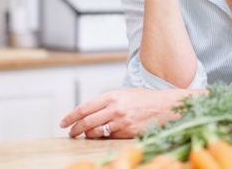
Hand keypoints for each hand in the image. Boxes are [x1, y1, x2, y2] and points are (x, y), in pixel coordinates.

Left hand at [59, 88, 196, 138]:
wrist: (167, 106)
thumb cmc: (147, 99)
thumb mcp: (126, 93)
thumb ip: (109, 101)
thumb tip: (91, 111)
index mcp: (113, 95)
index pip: (84, 107)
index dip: (71, 116)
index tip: (63, 122)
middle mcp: (115, 108)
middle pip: (86, 122)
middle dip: (75, 129)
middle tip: (70, 133)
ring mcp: (121, 121)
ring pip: (95, 132)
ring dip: (87, 136)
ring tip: (85, 136)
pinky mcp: (128, 132)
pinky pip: (109, 138)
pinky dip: (103, 138)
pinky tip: (102, 136)